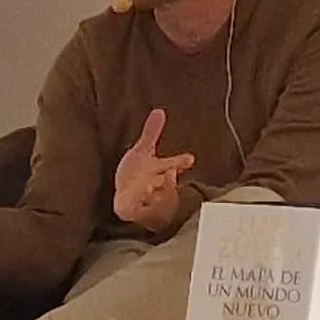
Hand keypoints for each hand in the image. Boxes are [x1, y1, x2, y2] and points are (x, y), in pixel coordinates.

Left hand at [112, 108, 195, 231]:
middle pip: (166, 182)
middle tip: (167, 174)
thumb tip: (159, 110)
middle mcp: (157, 185)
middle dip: (167, 179)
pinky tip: (131, 203)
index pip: (173, 164)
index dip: (181, 161)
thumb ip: (151, 132)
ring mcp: (147, 198)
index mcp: (160, 169)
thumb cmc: (137, 172)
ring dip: (152, 192)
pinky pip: (136, 209)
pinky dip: (135, 207)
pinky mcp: (134, 209)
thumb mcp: (144, 150)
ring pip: (153, 197)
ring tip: (147, 187)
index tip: (190, 158)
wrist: (129, 198)